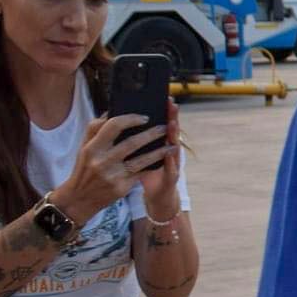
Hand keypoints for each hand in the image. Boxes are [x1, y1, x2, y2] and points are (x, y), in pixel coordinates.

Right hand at [55, 113, 172, 224]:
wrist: (79, 199)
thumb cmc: (84, 168)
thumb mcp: (84, 148)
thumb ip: (95, 129)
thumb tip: (111, 111)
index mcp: (91, 148)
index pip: (113, 126)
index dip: (130, 119)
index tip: (144, 117)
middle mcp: (101, 161)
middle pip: (131, 142)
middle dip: (151, 134)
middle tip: (164, 127)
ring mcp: (112, 175)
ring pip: (141, 160)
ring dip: (159, 151)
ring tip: (171, 145)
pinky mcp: (121, 187)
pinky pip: (141, 173)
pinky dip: (153, 165)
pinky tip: (164, 160)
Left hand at [138, 100, 183, 216]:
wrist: (158, 198)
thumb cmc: (149, 174)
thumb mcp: (140, 155)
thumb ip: (135, 141)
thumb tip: (122, 122)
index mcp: (160, 145)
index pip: (163, 124)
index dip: (164, 112)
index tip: (164, 98)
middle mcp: (169, 152)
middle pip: (171, 131)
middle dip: (171, 117)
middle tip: (171, 104)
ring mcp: (173, 164)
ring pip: (174, 147)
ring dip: (173, 135)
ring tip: (171, 123)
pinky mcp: (172, 178)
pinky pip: (171, 168)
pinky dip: (170, 160)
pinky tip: (169, 152)